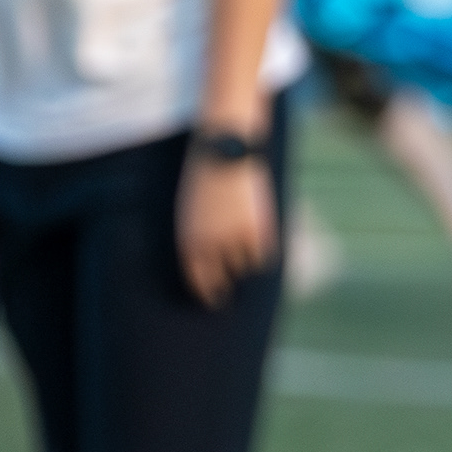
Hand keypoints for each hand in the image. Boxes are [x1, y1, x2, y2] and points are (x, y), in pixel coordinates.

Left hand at [177, 150, 276, 304]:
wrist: (223, 151)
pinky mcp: (257, 230)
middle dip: (221, 292)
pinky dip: (261, 251)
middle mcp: (210, 245)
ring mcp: (235, 238)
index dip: (206, 292)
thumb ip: (201, 238)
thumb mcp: (192, 213)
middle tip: (223, 300)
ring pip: (244, 265)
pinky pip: (262, 255)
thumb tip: (215, 262)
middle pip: (220, 279)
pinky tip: (257, 239)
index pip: (198, 279)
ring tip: (240, 248)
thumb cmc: (203, 179)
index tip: (212, 299)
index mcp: (189, 241)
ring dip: (242, 260)